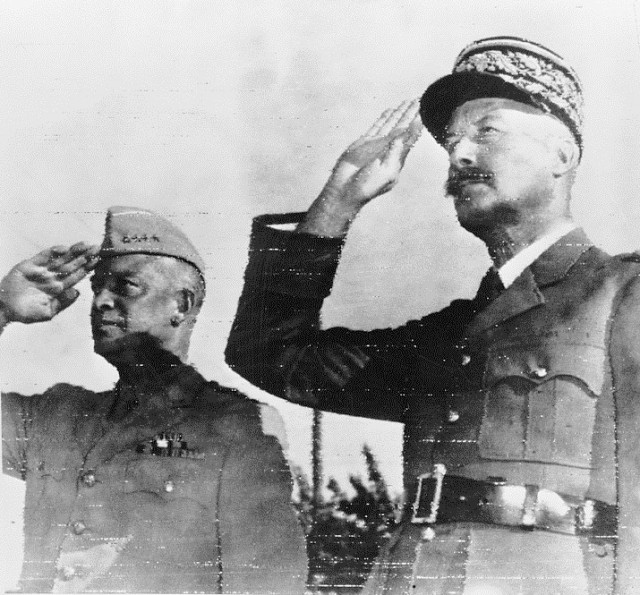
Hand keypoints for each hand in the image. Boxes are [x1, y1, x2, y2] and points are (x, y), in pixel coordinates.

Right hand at [0, 242, 99, 324]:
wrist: (4, 309)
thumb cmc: (27, 313)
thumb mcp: (48, 312)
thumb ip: (63, 303)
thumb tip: (78, 292)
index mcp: (59, 288)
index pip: (76, 275)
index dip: (87, 267)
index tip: (98, 260)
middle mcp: (52, 277)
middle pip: (72, 264)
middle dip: (84, 256)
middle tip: (97, 247)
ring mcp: (42, 270)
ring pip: (60, 258)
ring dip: (73, 251)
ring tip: (85, 245)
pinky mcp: (29, 265)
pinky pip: (43, 256)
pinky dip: (52, 252)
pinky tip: (64, 248)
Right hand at [298, 100, 422, 236]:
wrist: (346, 189)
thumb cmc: (368, 185)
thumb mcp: (386, 172)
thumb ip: (394, 153)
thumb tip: (403, 134)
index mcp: (398, 158)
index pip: (411, 137)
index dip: (417, 123)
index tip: (426, 110)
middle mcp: (390, 149)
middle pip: (403, 127)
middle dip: (411, 114)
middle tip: (420, 99)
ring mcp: (378, 145)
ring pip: (391, 124)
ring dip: (400, 113)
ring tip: (408, 101)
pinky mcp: (365, 142)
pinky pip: (377, 126)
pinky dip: (384, 118)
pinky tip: (390, 110)